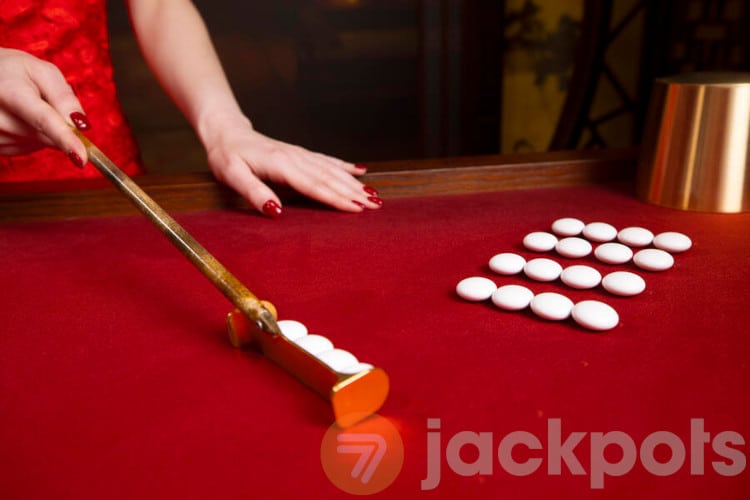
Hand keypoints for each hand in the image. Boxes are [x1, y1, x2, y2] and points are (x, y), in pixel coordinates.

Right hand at [0, 47, 88, 166]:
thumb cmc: (13, 71)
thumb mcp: (41, 72)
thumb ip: (63, 97)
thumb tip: (82, 126)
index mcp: (10, 92)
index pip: (43, 120)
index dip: (65, 140)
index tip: (82, 159)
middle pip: (46, 136)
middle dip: (57, 125)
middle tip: (42, 100)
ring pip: (39, 144)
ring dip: (43, 130)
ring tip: (22, 106)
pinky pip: (28, 148)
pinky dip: (32, 136)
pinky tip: (18, 118)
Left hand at [202, 115, 382, 216]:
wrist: (225, 132)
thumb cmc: (226, 156)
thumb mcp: (232, 176)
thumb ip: (254, 192)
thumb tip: (276, 211)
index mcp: (280, 165)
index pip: (313, 185)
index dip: (336, 198)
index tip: (356, 209)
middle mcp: (295, 158)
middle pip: (329, 178)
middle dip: (353, 193)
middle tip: (375, 206)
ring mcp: (299, 154)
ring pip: (332, 169)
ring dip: (354, 183)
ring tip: (374, 195)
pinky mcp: (299, 153)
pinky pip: (327, 160)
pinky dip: (345, 166)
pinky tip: (361, 171)